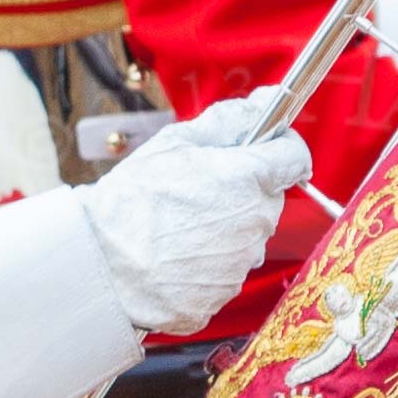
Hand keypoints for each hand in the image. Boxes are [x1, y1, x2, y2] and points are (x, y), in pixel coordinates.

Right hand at [78, 90, 311, 335]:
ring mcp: (242, 263)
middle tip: (197, 190)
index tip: (264, 149)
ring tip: (180, 227)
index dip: (280, 148)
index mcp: (249, 179)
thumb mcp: (175, 142)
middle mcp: (256, 223)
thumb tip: (265, 103)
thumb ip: (229, 121)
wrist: (102, 265)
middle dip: (242, 191)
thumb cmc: (133, 202)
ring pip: (248, 237)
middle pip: (267, 199)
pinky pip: (227, 271)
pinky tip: (177, 255)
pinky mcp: (226, 294)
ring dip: (225, 229)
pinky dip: (209, 263)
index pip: (295, 157)